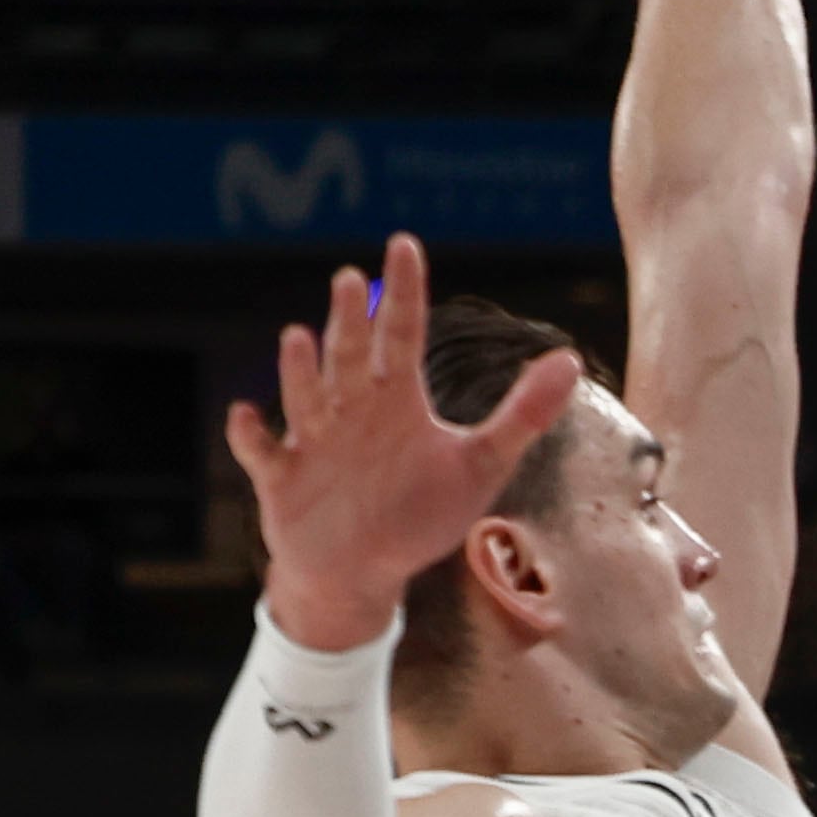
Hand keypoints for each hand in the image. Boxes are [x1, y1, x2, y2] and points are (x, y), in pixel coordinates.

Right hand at [227, 235, 582, 650]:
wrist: (365, 573)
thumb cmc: (420, 513)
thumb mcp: (481, 464)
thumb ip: (523, 414)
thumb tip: (570, 360)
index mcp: (398, 401)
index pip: (403, 332)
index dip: (405, 291)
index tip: (404, 243)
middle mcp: (353, 412)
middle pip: (352, 357)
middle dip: (350, 322)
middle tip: (350, 278)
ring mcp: (314, 443)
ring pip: (306, 397)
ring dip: (302, 371)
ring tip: (300, 335)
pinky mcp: (283, 481)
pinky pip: (263, 453)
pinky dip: (252, 436)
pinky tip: (246, 414)